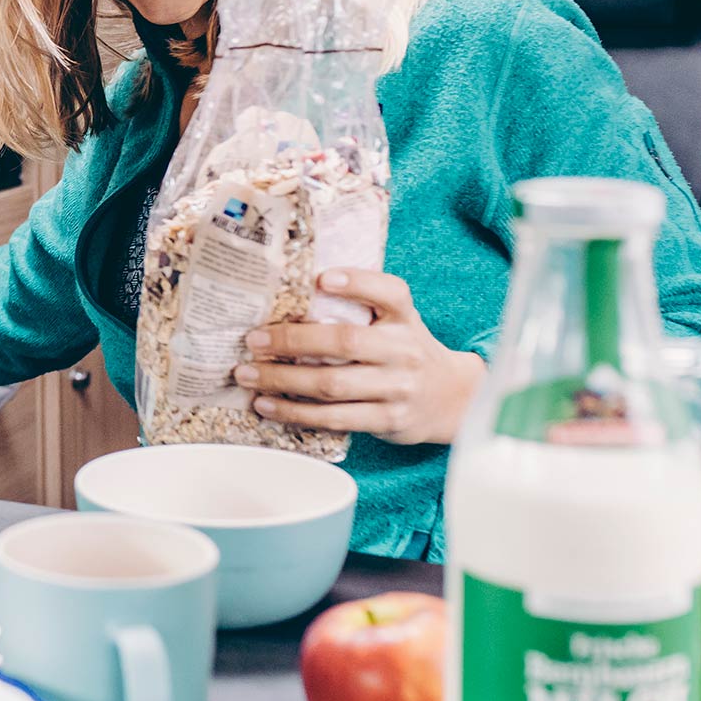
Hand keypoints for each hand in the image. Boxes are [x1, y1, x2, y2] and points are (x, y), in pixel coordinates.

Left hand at [232, 269, 485, 444]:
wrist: (452, 398)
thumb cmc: (405, 351)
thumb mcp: (397, 321)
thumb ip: (362, 307)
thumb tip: (293, 292)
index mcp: (404, 317)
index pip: (389, 292)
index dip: (357, 282)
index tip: (322, 279)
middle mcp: (404, 350)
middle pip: (345, 342)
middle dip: (292, 340)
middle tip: (254, 339)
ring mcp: (398, 388)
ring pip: (331, 385)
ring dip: (282, 380)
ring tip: (248, 374)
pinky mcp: (388, 421)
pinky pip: (334, 418)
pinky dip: (295, 412)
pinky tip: (267, 406)